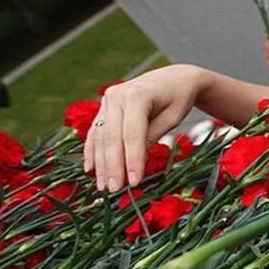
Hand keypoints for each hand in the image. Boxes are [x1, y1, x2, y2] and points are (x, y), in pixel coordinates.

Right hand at [85, 65, 206, 192]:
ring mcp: (107, 101)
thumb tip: (135, 163)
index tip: (134, 182)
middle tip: (115, 190)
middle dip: (113, 166)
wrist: (174, 78)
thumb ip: (152, 136)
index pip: (132, 134)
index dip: (132, 159)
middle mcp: (117, 96)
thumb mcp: (172, 117)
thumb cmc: (178, 98)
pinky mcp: (104, 108)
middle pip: (112, 137)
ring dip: (101, 163)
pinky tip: (91, 170)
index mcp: (137, 95)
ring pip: (101, 137)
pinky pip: (96, 132)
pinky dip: (93, 152)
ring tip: (104, 187)